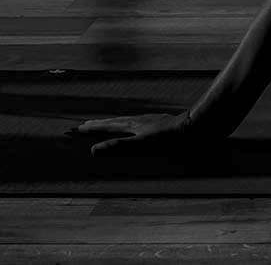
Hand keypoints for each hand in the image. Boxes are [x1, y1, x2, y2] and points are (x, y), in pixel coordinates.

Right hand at [69, 112, 199, 155]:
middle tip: (87, 124)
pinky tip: (137, 127)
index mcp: (131, 125)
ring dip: (114, 123)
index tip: (78, 128)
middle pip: (114, 121)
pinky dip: (130, 125)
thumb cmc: (167, 138)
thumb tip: (94, 149)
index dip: (92, 128)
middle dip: (100, 124)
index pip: (107, 126)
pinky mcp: (159, 122)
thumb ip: (118, 146)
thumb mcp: (140, 145)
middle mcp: (138, 120)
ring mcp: (149, 120)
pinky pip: (138, 123)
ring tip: (108, 124)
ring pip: (127, 121)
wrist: (191, 127)